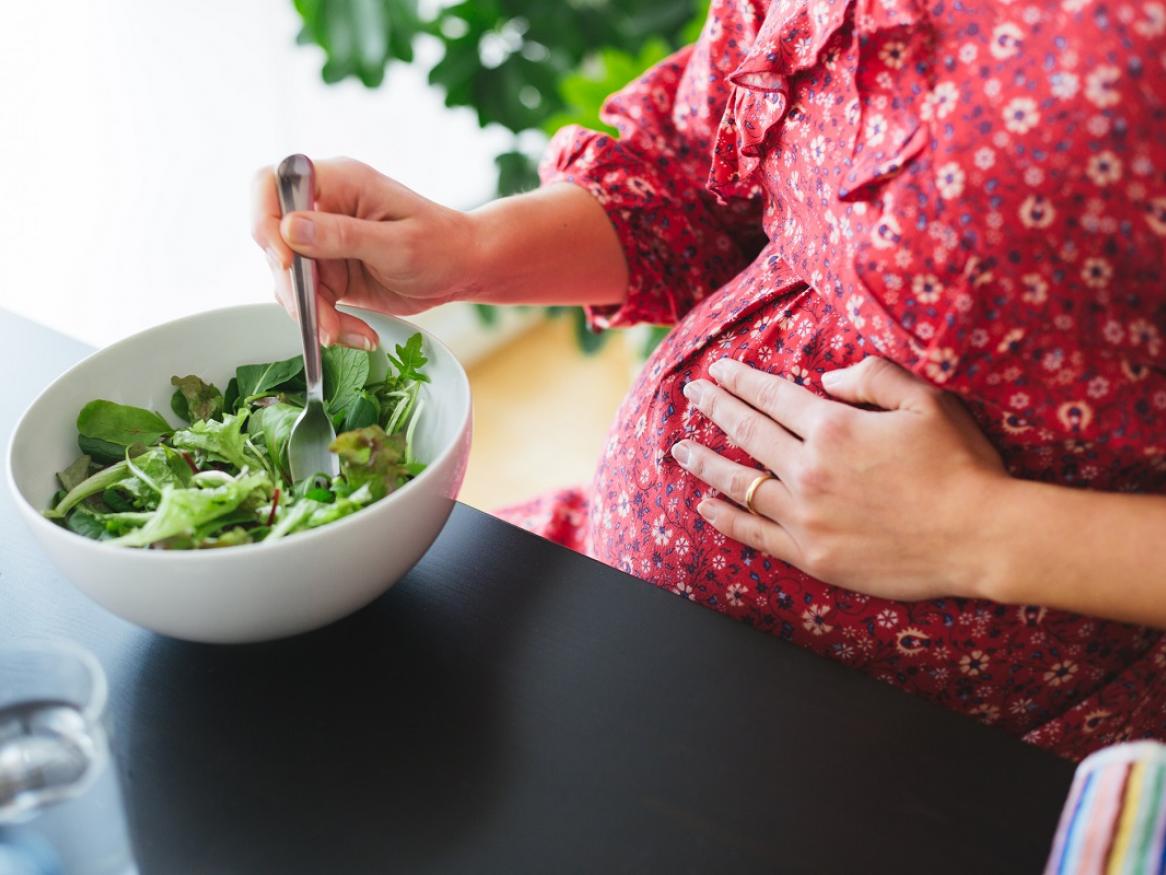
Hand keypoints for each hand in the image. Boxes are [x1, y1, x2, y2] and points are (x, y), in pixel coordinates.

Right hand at [251, 157, 477, 348]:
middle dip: (294, 287)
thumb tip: (289, 229)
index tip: (287, 263)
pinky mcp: (330, 274)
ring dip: (312, 313)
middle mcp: (323, 209)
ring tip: (346, 335)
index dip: (266, 221)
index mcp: (337, 183)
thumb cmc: (442, 244)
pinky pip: (310, 301)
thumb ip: (343, 235)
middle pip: (274, 243)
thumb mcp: (397, 243)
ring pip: (289, 280)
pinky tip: (358, 335)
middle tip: (321, 321)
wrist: (463, 269)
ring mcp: (323, 243)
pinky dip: (327, 322)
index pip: (272, 184)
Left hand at [671, 357, 1007, 600]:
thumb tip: (826, 378)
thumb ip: (873, 377)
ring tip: (680, 449)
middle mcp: (808, 469)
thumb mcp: (926, 401)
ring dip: (705, 462)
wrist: (981, 536)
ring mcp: (805, 516)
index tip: (717, 371)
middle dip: (714, 408)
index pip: (772, 396)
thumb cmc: (960, 465)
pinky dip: (726, 518)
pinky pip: (755, 534)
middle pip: (748, 432)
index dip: (740, 380)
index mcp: (833, 427)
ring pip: (740, 483)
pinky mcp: (812, 555)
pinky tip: (705, 505)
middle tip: (691, 394)